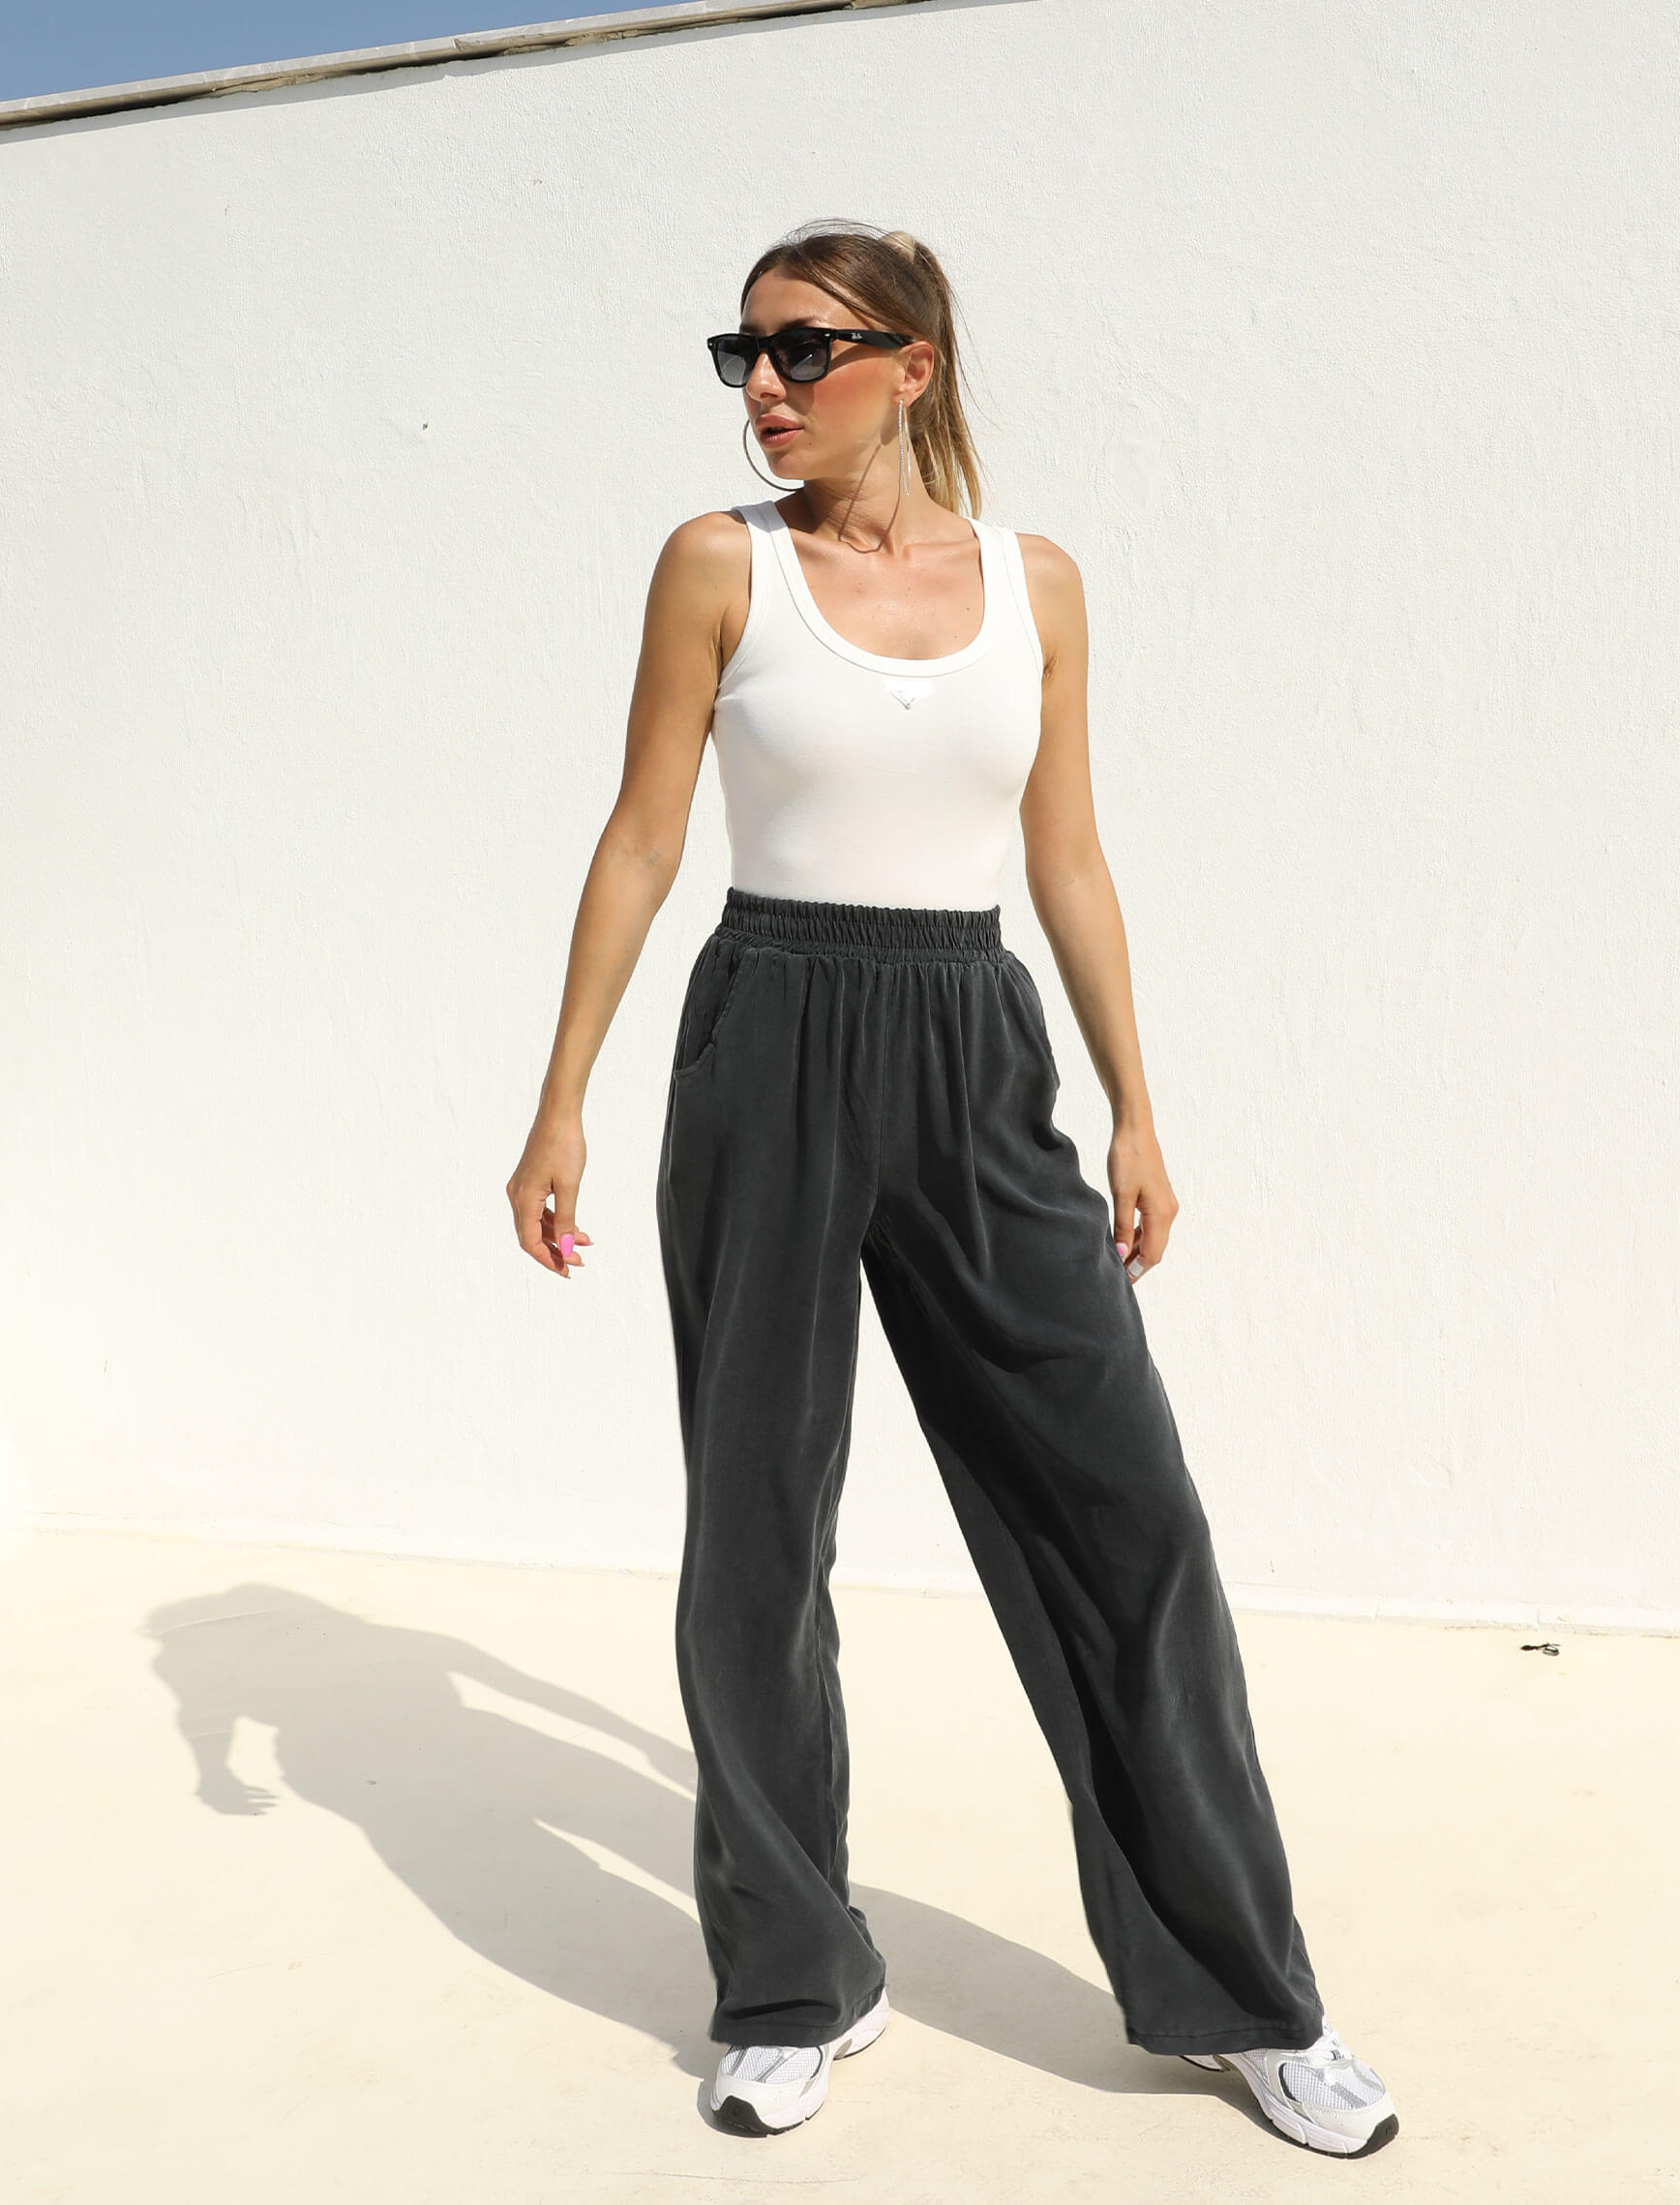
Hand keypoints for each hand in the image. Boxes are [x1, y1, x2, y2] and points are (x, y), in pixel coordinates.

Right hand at [506, 1115, 592, 1278]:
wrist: (558, 1114)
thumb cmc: (564, 1145)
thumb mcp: (570, 1186)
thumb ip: (567, 1220)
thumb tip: (567, 1249)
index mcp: (523, 1199)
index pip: (530, 1242)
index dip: (548, 1259)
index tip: (568, 1270)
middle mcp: (517, 1196)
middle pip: (531, 1236)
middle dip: (555, 1252)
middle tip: (578, 1263)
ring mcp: (522, 1188)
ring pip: (536, 1223)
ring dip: (558, 1236)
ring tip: (584, 1243)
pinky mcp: (529, 1181)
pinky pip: (539, 1210)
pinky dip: (556, 1220)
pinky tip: (575, 1226)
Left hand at [1108, 1120, 1177, 1280]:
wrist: (1135, 1130)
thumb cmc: (1127, 1159)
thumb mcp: (1121, 1195)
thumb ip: (1122, 1227)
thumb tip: (1122, 1256)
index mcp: (1161, 1214)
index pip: (1152, 1254)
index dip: (1137, 1271)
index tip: (1120, 1285)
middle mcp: (1169, 1213)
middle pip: (1155, 1250)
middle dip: (1137, 1265)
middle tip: (1117, 1280)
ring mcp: (1165, 1205)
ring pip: (1152, 1239)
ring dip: (1137, 1252)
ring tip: (1117, 1264)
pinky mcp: (1159, 1199)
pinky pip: (1150, 1226)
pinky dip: (1138, 1237)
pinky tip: (1123, 1242)